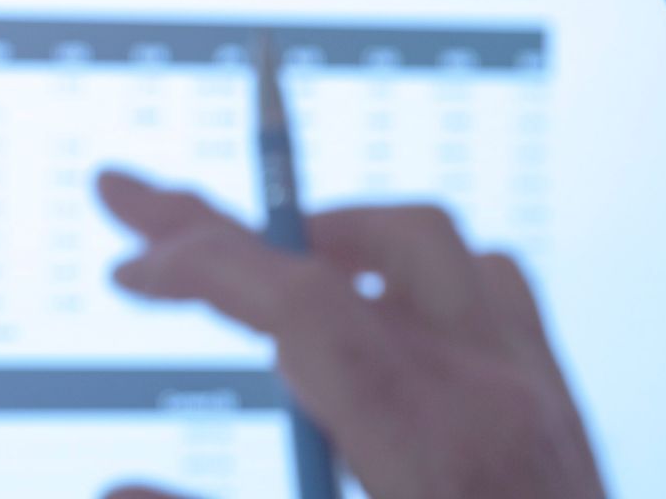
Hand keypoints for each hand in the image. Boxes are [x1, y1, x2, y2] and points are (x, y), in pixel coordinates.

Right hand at [97, 169, 605, 498]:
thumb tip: (111, 487)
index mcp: (432, 448)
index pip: (303, 304)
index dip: (205, 267)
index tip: (128, 268)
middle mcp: (490, 398)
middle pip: (337, 255)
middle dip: (218, 226)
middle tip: (129, 195)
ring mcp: (532, 391)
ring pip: (429, 247)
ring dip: (329, 237)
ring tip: (252, 260)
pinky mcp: (554, 403)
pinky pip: (492, 286)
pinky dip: (413, 272)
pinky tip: (368, 303)